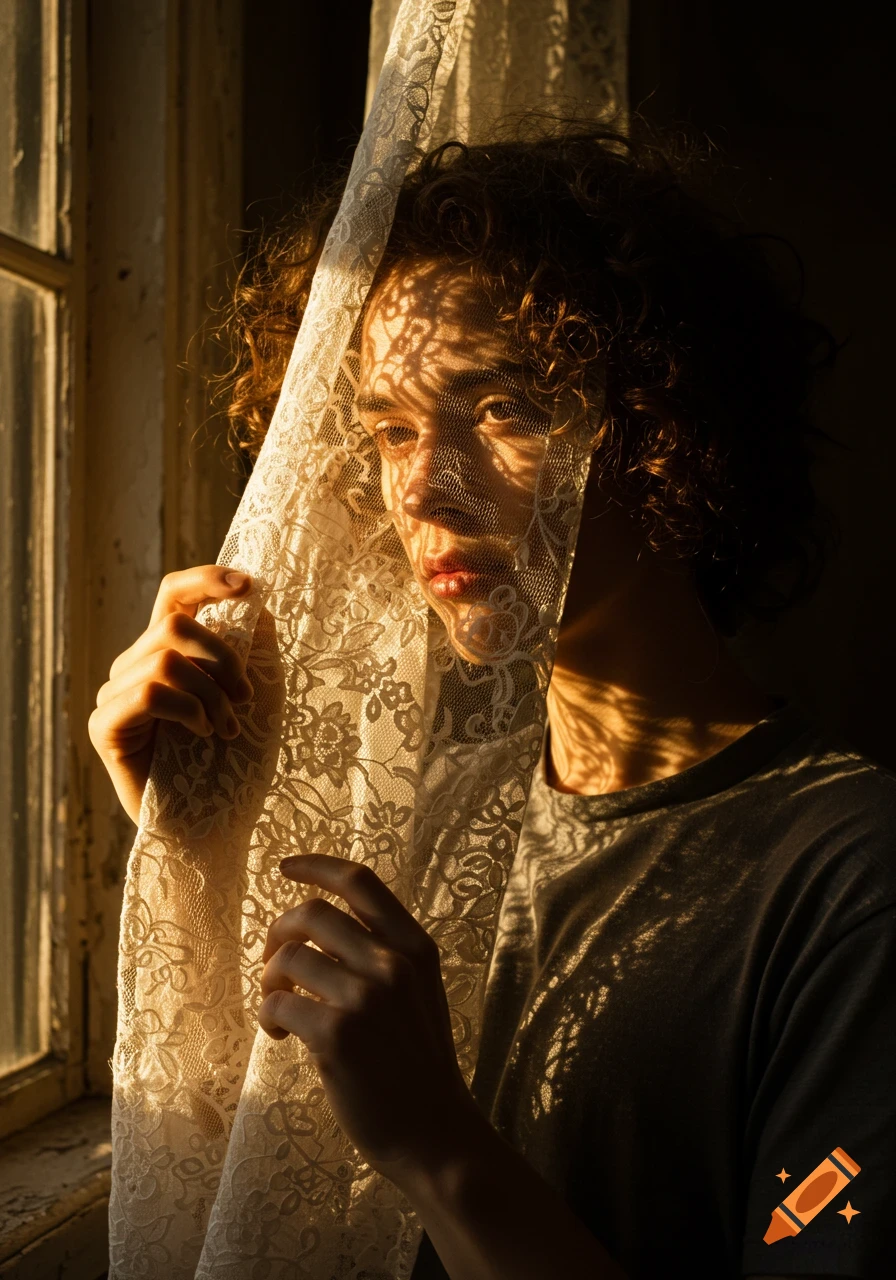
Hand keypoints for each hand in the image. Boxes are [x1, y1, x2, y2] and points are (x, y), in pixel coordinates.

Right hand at [88, 565, 254, 823]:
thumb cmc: (236, 763)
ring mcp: (116, 695)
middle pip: (174, 622)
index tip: (247, 585)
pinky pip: (148, 692)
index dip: (205, 580)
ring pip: (165, 658)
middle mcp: (134, 667)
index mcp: (167, 652)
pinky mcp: (106, 727)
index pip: (173, 595)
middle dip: (222, 657)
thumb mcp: (257, 696)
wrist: (216, 826)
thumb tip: (254, 599)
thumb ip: (252, 648)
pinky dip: (188, 710)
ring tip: (228, 729)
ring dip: (210, 694)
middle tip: (245, 698)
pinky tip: (203, 736)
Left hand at [259, 853, 488, 1182]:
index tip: (286, 866)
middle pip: (311, 914)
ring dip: (269, 980)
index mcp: (416, 948)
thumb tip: (323, 924)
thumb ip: (385, 955)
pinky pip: (277, 1004)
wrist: (434, 1133)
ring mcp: (366, 998)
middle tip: (274, 965)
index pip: (360, 883)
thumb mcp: (420, 993)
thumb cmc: (419, 1065)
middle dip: (278, 932)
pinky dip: (267, 1016)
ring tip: (278, 1010)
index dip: (317, 866)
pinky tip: (278, 1037)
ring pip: (288, 958)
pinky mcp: (337, 1035)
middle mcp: (393, 963)